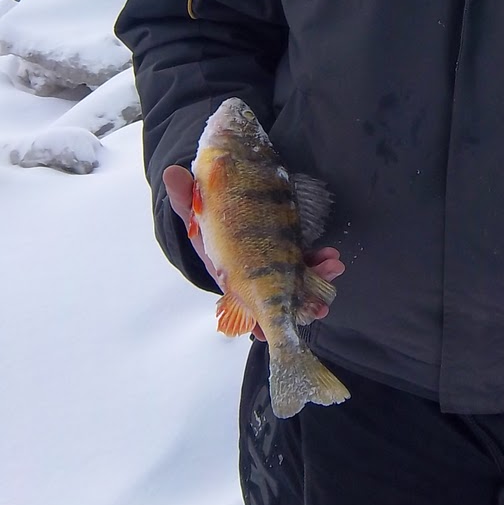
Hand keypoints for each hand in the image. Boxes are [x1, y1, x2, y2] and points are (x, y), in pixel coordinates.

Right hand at [163, 164, 344, 339]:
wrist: (227, 205)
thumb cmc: (208, 218)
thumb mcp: (194, 210)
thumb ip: (184, 196)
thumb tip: (170, 173)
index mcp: (228, 276)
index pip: (241, 308)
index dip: (255, 322)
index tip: (267, 331)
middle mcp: (255, 278)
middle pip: (279, 301)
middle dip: (300, 307)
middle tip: (319, 307)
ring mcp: (275, 267)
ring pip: (299, 284)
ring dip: (317, 280)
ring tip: (333, 267)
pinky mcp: (290, 254)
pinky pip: (307, 265)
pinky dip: (319, 264)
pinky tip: (330, 257)